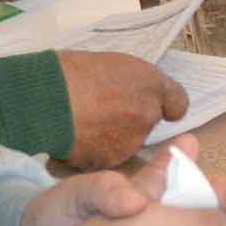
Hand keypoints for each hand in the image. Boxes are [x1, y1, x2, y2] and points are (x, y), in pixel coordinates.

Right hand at [56, 51, 187, 168]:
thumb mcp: (113, 62)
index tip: (156, 106)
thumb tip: (135, 94)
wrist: (48, 100)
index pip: (177, 103)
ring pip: (125, 144)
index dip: (166, 106)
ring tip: (83, 122)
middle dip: (130, 120)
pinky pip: (103, 158)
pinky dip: (91, 152)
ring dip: (110, 138)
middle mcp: (148, 117)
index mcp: (153, 86)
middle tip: (102, 108)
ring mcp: (129, 143)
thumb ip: (135, 81)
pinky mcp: (109, 163)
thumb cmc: (73, 73)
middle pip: (146, 124)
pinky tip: (74, 137)